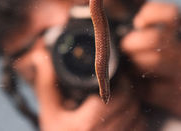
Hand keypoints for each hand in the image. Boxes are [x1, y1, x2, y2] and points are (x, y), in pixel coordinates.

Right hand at [27, 41, 146, 130]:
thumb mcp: (49, 112)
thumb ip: (46, 84)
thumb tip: (41, 56)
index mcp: (88, 123)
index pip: (118, 94)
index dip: (120, 80)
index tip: (114, 73)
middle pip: (131, 104)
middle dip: (127, 89)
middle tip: (119, 80)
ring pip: (138, 116)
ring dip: (133, 104)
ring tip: (122, 96)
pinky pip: (140, 128)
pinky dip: (136, 119)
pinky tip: (124, 114)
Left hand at [120, 1, 180, 126]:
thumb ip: (165, 28)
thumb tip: (131, 23)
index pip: (171, 14)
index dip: (149, 13)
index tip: (140, 22)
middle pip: (153, 40)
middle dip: (132, 41)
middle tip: (126, 46)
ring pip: (145, 64)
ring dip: (132, 62)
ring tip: (133, 63)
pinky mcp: (173, 99)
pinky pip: (143, 87)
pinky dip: (135, 82)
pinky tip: (139, 80)